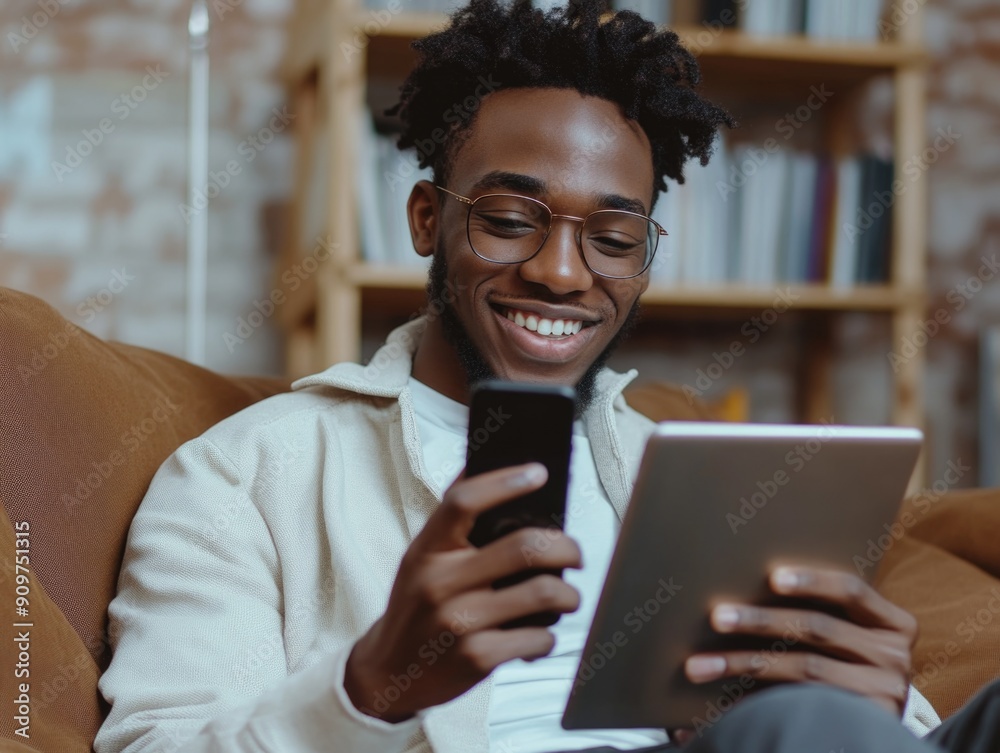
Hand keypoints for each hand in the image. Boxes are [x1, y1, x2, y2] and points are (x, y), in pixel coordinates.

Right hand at [344, 463, 581, 721]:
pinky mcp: (477, 658)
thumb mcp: (420, 559)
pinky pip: (538, 638)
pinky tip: (539, 635)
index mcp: (427, 550)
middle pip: (524, 546)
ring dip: (569, 596)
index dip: (504, 482)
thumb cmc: (415, 608)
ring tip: (567, 597)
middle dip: (566, 548)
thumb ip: (450, 521)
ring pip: (543, 593)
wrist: (388, 673)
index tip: (538, 473)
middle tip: (574, 554)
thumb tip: (479, 464)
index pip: (463, 502)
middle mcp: (440, 582)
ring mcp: (459, 621)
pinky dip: (548, 637)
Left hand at [684, 565, 916, 715]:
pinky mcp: (867, 723)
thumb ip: (821, 612)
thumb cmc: (849, 668)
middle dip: (760, 621)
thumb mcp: (849, 636)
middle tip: (717, 617)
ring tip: (700, 665)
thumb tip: (755, 580)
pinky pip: (801, 705)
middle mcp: (896, 657)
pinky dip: (756, 701)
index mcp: (893, 623)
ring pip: (804, 668)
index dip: (812, 581)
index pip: (851, 590)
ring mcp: (886, 694)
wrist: (874, 733)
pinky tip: (723, 703)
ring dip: (745, 663)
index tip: (771, 578)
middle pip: (819, 628)